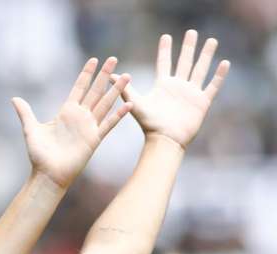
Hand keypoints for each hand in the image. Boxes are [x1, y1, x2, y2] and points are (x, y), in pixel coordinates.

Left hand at [12, 57, 131, 188]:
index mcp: (66, 112)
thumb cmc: (39, 155)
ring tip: (127, 76)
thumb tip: (14, 98)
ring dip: (116, 90)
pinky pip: (108, 124)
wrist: (48, 174)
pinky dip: (118, 115)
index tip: (94, 60)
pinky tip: (129, 104)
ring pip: (105, 104)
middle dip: (104, 75)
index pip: (78, 88)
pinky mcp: (94, 139)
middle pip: (95, 91)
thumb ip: (25, 113)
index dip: (86, 74)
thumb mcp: (31, 130)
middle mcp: (80, 117)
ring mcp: (89, 127)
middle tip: (114, 59)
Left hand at [121, 30, 229, 148]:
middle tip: (191, 32)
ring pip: (200, 69)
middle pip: (185, 62)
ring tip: (212, 41)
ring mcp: (191, 93)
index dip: (165, 50)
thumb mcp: (136, 103)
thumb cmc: (149, 124)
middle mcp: (178, 86)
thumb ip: (125, 89)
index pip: (164, 62)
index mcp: (163, 85)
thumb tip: (110, 75)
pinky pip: (212, 85)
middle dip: (188, 47)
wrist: (165, 139)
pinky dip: (219, 75)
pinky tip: (225, 63)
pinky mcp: (202, 101)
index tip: (166, 36)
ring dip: (206, 55)